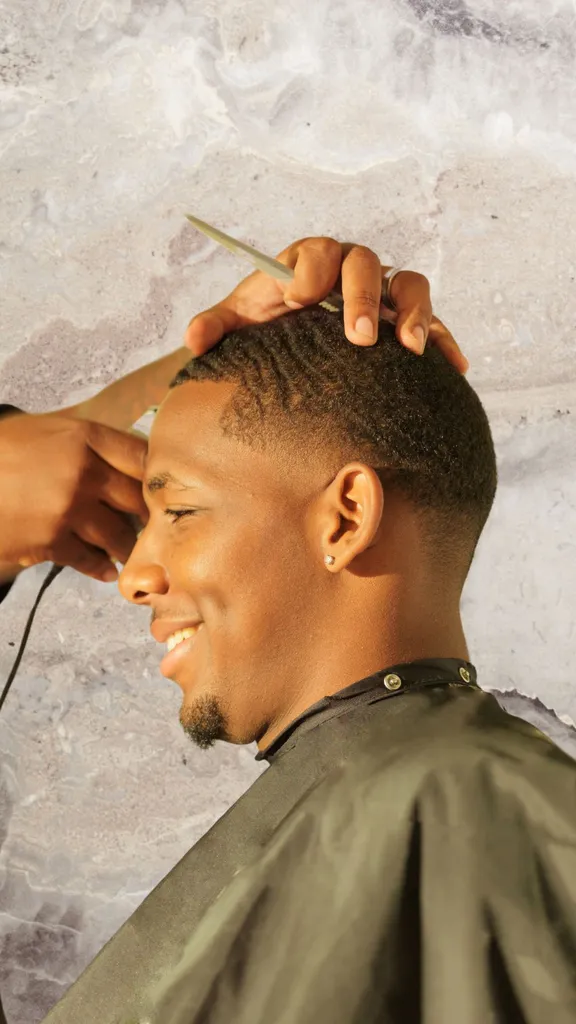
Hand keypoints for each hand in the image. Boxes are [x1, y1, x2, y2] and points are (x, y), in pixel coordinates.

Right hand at [0, 411, 148, 582]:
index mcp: (84, 437)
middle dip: (148, 517)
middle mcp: (83, 471)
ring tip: (131, 552)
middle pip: (138, 500)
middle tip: (157, 528)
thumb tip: (132, 466)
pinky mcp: (51, 541)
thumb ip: (89, 444)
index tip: (165, 492)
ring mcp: (68, 508)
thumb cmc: (4, 452)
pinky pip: (90, 560)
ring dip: (127, 548)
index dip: (158, 478)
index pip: (143, 458)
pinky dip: (100, 567)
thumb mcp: (47, 430)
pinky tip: (106, 569)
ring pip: (120, 536)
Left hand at [184, 237, 468, 373]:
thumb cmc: (266, 328)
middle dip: (362, 296)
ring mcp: (385, 294)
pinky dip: (445, 341)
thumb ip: (214, 327)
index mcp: (310, 261)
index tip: (300, 299)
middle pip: (366, 264)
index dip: (310, 269)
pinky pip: (434, 322)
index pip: (315, 251)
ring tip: (408, 348)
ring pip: (410, 284)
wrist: (292, 343)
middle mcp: (351, 270)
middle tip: (357, 337)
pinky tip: (454, 368)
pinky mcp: (407, 321)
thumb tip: (194, 339)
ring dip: (413, 312)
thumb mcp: (237, 327)